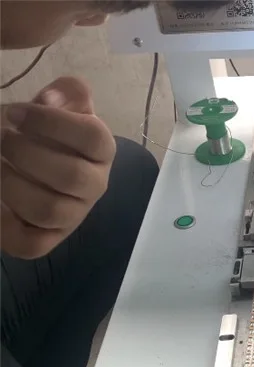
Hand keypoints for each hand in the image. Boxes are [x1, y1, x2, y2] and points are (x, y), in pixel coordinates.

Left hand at [1, 77, 114, 258]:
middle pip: (72, 176)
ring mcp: (71, 216)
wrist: (25, 163)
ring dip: (13, 184)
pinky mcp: (45, 241)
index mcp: (101, 153)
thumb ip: (66, 93)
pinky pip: (31, 244)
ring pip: (49, 209)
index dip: (52, 123)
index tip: (17, 113)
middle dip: (27, 153)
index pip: (93, 138)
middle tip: (1, 138)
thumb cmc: (42, 133)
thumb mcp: (56, 106)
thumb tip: (52, 101)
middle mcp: (94, 186)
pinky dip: (6, 224)